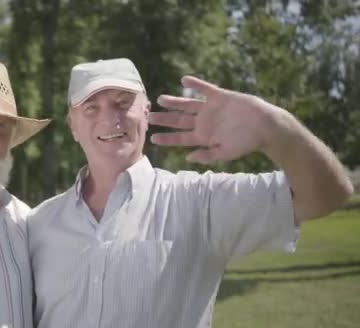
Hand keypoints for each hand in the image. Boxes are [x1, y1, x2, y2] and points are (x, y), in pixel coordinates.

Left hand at [149, 76, 289, 163]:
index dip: (167, 138)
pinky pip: (205, 89)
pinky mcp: (220, 97)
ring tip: (160, 99)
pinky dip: (195, 84)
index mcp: (203, 136)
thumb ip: (206, 155)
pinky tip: (183, 81)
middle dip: (165, 119)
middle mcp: (204, 122)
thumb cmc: (246, 143)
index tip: (153, 138)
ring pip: (188, 104)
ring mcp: (211, 109)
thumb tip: (187, 157)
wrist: (265, 127)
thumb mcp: (225, 153)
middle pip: (179, 120)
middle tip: (150, 116)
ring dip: (174, 102)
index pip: (180, 138)